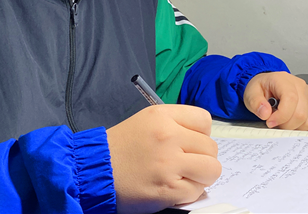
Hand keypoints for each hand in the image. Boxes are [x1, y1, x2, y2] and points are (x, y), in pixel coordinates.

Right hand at [106, 105, 220, 213]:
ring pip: (212, 169)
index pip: (204, 120)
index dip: (202, 134)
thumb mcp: (146, 121)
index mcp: (162, 116)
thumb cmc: (120, 148)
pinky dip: (189, 192)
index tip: (192, 142)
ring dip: (201, 176)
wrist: (95, 171)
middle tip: (185, 163)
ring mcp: (169, 163)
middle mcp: (168, 136)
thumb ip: (175, 124)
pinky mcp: (168, 189)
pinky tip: (172, 187)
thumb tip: (204, 139)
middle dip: (202, 157)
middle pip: (211, 147)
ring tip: (183, 176)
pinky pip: (198, 190)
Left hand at [243, 71, 307, 129]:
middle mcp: (300, 86)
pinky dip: (302, 127)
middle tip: (274, 122)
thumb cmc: (261, 88)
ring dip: (294, 127)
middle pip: (301, 114)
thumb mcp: (251, 93)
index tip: (270, 122)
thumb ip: (256, 102)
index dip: (281, 116)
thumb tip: (265, 113)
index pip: (291, 100)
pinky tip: (291, 121)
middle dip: (286, 124)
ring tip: (283, 121)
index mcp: (284, 80)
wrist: (268, 84)